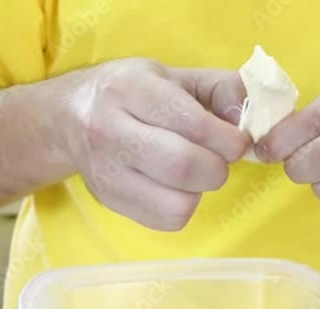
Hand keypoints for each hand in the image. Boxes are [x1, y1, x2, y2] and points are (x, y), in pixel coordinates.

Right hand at [68, 58, 249, 230]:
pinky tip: (174, 187)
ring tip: (192, 174)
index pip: (192, 124)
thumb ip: (223, 89)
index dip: (228, 139)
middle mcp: (111, 130)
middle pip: (184, 167)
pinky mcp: (108, 200)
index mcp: (132, 89)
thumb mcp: (177, 76)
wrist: (71, 117)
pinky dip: (182, 207)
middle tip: (217, 161)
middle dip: (217, 169)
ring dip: (198, 192)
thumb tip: (249, 121)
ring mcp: (106, 170)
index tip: (236, 142)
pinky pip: (165, 221)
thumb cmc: (136, 94)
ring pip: (177, 203)